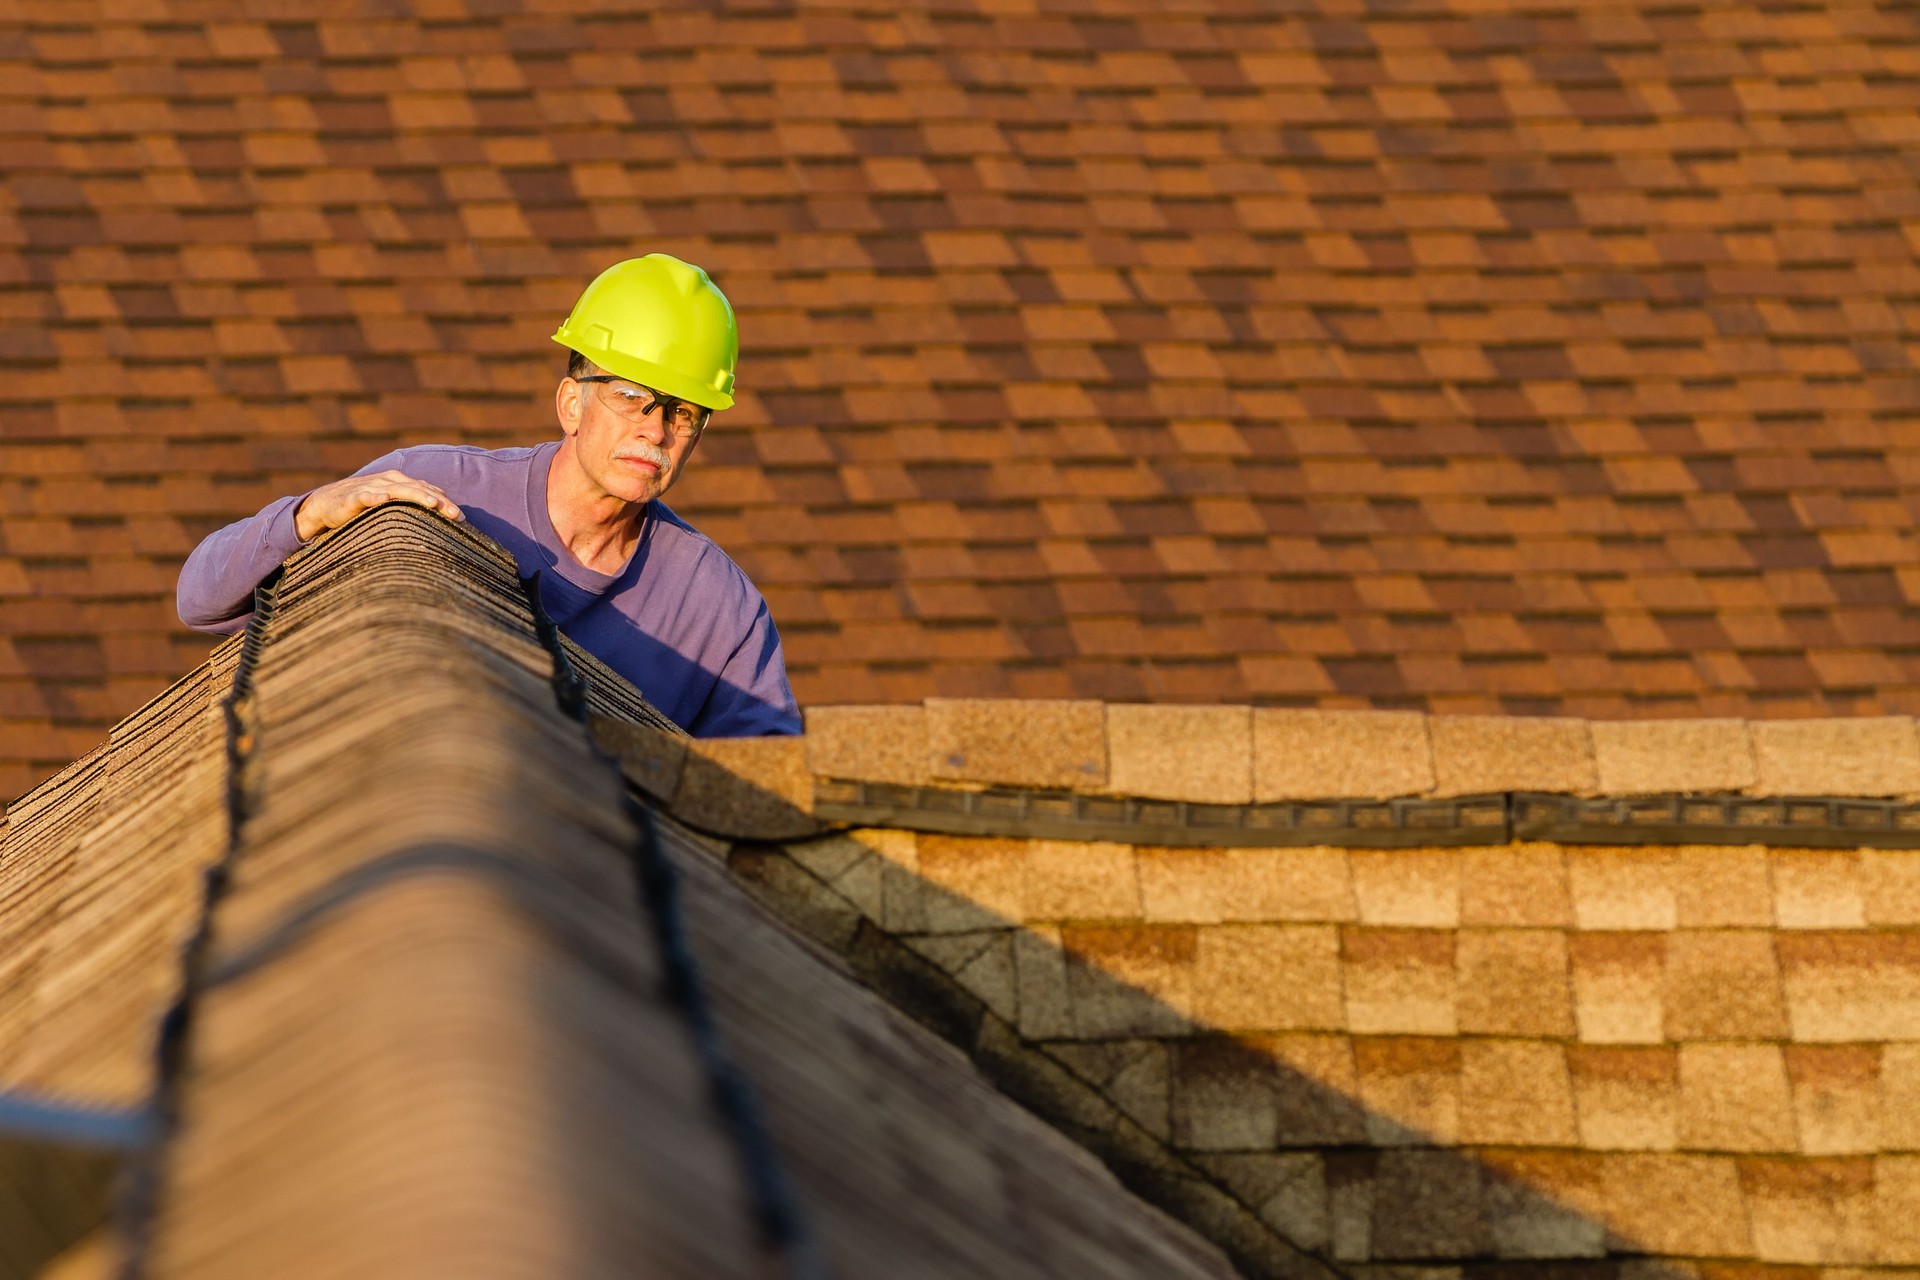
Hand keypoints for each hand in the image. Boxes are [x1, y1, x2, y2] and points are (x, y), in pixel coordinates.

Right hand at [293, 470, 463, 541]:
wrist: (327, 503)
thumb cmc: (363, 504)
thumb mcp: (391, 502)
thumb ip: (412, 502)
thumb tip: (439, 505)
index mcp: (400, 482)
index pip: (428, 490)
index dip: (445, 503)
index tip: (463, 519)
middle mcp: (388, 481)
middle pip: (418, 489)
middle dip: (439, 501)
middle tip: (456, 515)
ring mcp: (371, 487)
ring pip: (397, 490)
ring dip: (416, 495)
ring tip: (432, 504)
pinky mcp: (353, 497)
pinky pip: (365, 496)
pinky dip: (374, 497)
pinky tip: (383, 500)